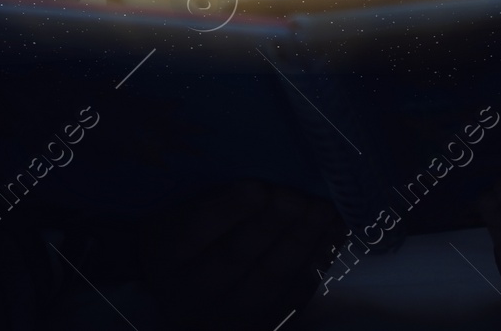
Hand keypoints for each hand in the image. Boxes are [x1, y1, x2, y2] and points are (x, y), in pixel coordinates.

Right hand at [136, 178, 345, 330]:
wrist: (186, 295)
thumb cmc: (189, 238)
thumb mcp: (183, 215)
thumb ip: (216, 200)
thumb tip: (264, 183)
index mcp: (167, 253)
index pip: (194, 232)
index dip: (228, 211)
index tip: (258, 188)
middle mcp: (191, 292)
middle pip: (235, 258)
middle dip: (274, 225)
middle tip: (302, 198)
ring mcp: (226, 317)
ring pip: (269, 281)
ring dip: (303, 244)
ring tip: (327, 212)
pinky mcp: (259, 326)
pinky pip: (292, 299)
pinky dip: (315, 266)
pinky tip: (333, 237)